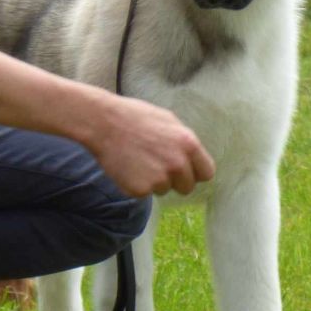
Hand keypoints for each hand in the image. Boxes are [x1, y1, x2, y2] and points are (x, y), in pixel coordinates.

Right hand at [85, 93, 214, 197]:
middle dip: (175, 180)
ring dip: (153, 181)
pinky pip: (144, 193)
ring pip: (164, 190)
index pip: (206, 173)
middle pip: (187, 187)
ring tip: (138, 160)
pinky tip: (127, 167)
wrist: (104, 122)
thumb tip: (193, 158)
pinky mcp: (140, 189)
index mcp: (189, 145)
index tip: (186, 171)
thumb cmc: (134, 117)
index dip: (195, 173)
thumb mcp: (168, 121)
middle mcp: (178, 165)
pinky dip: (136, 184)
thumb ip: (184, 142)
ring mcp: (159, 179)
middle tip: (156, 165)